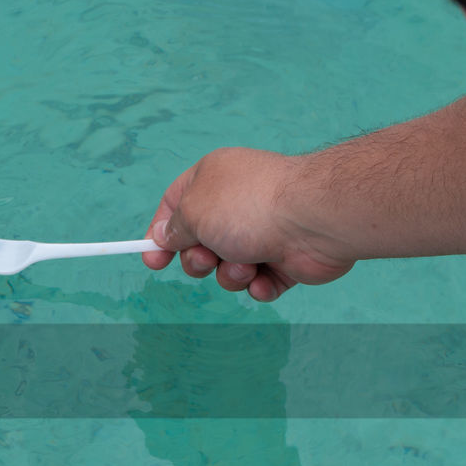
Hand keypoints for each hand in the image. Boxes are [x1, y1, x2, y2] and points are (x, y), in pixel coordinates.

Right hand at [142, 148, 357, 300]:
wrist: (314, 221)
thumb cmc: (249, 207)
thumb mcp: (192, 211)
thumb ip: (173, 227)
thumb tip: (164, 236)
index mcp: (212, 179)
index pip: (174, 206)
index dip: (160, 234)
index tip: (151, 259)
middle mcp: (237, 203)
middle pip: (198, 243)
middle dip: (198, 260)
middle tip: (207, 258)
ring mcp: (262, 232)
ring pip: (226, 268)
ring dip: (230, 274)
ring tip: (246, 265)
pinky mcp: (284, 259)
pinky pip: (258, 282)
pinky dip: (258, 285)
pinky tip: (266, 277)